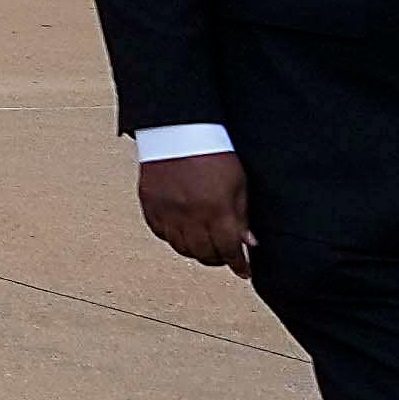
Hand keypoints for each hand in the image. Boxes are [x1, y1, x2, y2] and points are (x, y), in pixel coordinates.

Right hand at [135, 146, 252, 270]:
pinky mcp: (150, 204)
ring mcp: (167, 211)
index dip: (238, 265)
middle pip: (204, 254)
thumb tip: (248, 241)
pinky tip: (182, 231)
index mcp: (216, 210)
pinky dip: (173, 237)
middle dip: (218, 259)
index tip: (244, 271)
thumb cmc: (211, 149)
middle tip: (225, 256)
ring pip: (181, 248)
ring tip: (204, 245)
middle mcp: (190, 215)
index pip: (229, 250)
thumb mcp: (238, 182)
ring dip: (196, 251)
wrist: (177, 128)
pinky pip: (161, 233)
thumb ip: (242, 215)